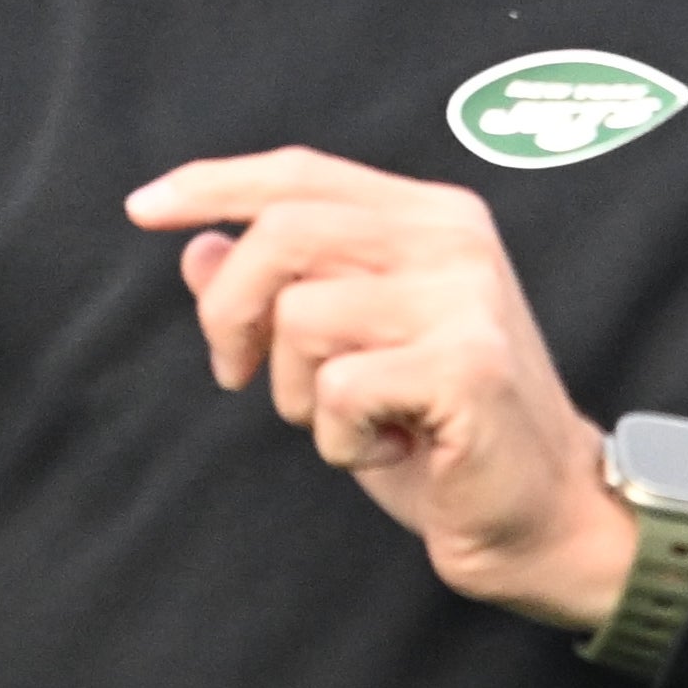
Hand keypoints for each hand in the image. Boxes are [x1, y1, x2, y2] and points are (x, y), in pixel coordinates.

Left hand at [122, 147, 634, 631]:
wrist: (543, 514)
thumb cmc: (440, 431)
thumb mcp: (346, 351)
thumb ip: (281, 289)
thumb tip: (196, 248)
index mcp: (429, 216)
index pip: (301, 173)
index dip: (214, 185)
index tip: (145, 209)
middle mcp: (452, 239)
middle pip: (285, 232)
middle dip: (230, 310)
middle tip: (236, 371)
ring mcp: (466, 298)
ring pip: (302, 316)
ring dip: (297, 393)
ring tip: (352, 420)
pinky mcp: (467, 365)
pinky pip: (338, 390)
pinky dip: (339, 440)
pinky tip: (391, 448)